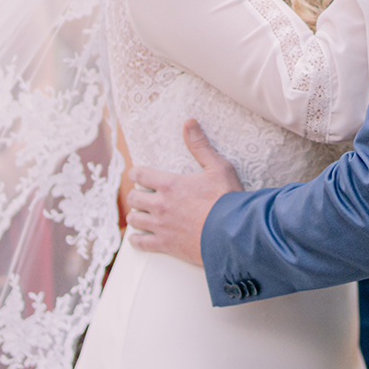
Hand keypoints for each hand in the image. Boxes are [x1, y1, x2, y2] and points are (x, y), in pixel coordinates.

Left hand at [125, 120, 242, 266]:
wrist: (234, 234)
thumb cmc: (227, 199)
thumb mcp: (218, 167)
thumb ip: (200, 146)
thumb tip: (188, 122)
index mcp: (170, 184)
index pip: (140, 175)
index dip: (136, 174)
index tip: (137, 175)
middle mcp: (160, 205)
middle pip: (134, 198)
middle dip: (136, 196)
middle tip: (142, 196)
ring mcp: (161, 226)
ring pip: (135, 220)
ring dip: (136, 216)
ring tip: (141, 216)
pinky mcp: (165, 245)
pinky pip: (140, 243)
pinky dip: (136, 240)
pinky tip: (138, 238)